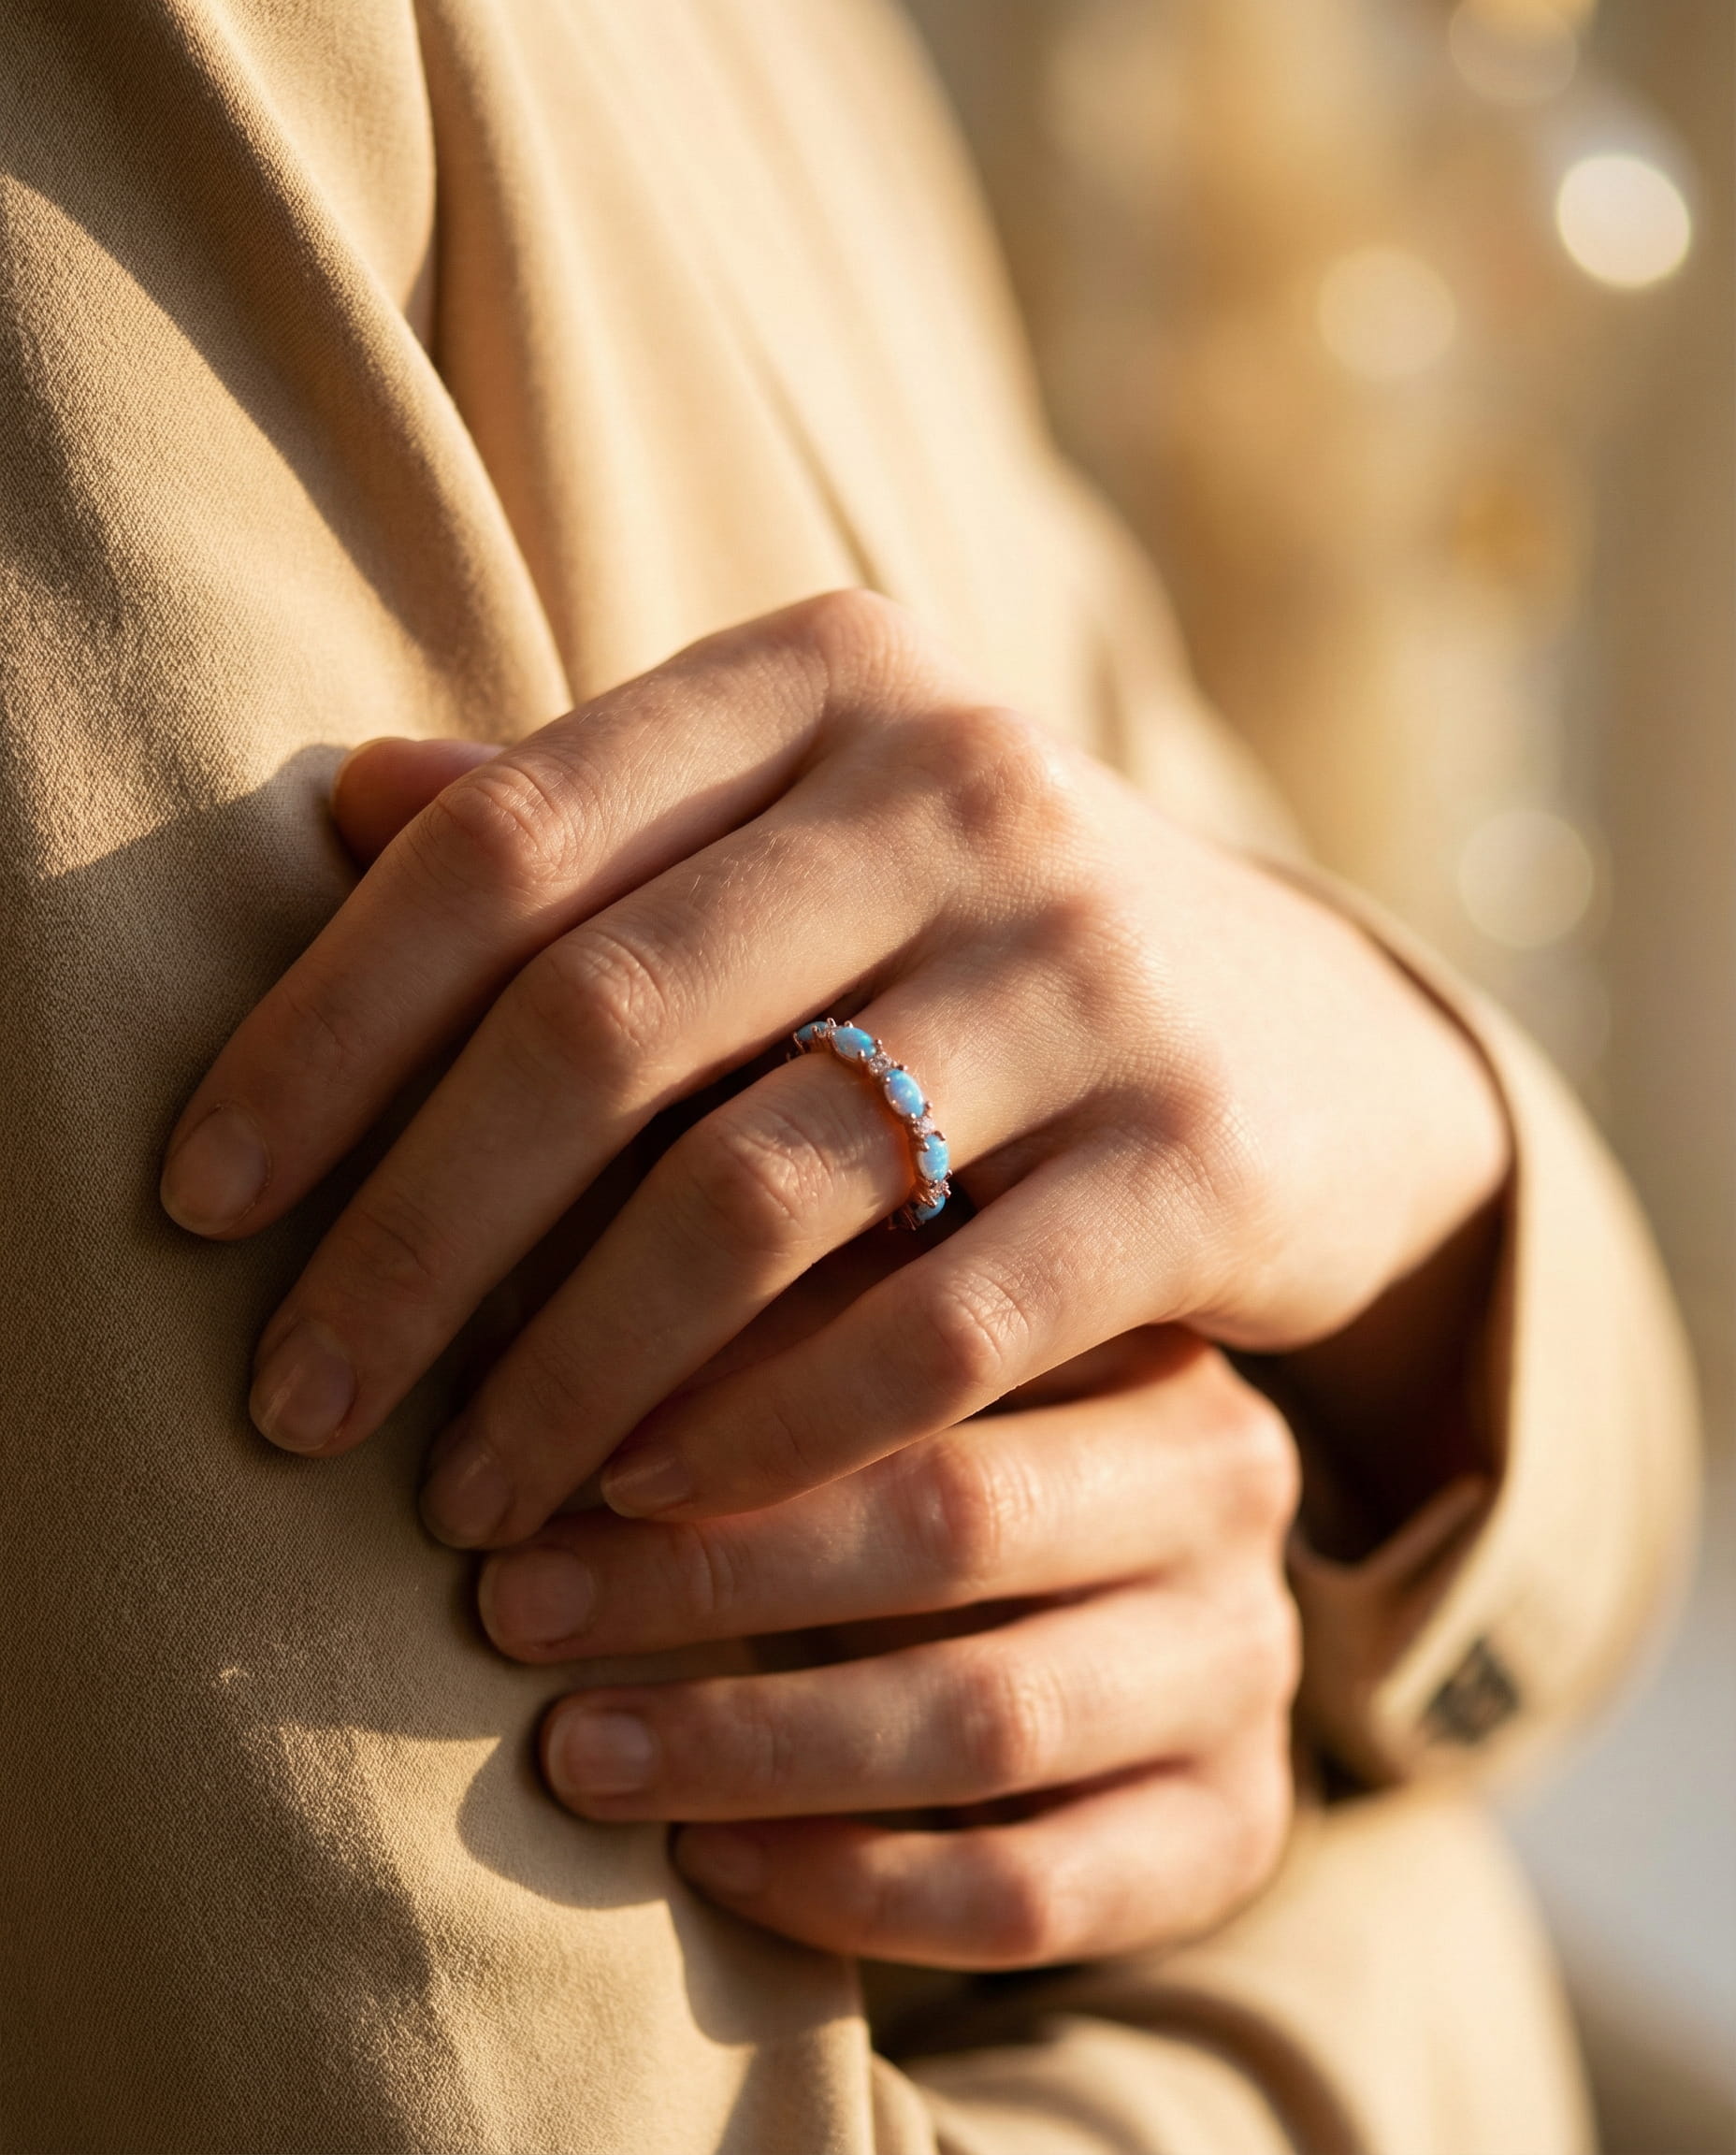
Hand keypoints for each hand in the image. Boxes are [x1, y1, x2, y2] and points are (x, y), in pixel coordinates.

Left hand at [160, 592, 1507, 1540]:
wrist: (1309, 1041)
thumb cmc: (978, 945)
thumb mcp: (807, 836)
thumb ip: (598, 823)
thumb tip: (337, 799)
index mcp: (829, 678)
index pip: (506, 840)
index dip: (324, 1026)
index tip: (197, 1200)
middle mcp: (967, 786)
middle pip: (602, 1022)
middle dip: (412, 1237)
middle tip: (291, 1404)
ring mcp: (1094, 968)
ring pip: (756, 1192)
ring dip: (571, 1370)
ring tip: (458, 1498)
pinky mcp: (1195, 1155)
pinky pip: (935, 1327)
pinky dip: (769, 1431)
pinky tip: (657, 1501)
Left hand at [486, 1329, 1301, 1969]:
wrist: (1088, 1628)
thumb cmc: (925, 1461)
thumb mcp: (873, 1371)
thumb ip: (773, 1334)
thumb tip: (551, 1315)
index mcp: (1130, 1322)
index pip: (926, 1348)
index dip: (721, 1404)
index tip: (543, 1455)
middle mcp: (1220, 1480)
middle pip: (956, 1522)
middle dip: (710, 1573)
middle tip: (516, 1604)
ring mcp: (1242, 1661)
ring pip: (988, 1715)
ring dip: (755, 1741)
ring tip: (574, 1748)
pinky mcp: (1232, 1827)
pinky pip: (1039, 1889)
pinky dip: (859, 1886)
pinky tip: (710, 1864)